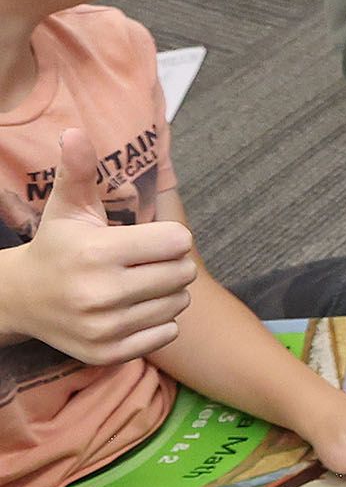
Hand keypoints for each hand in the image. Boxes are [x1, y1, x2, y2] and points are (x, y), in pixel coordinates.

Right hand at [0, 128, 193, 364]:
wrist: (21, 300)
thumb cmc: (58, 246)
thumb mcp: (67, 208)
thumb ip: (78, 171)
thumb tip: (75, 133)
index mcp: (97, 253)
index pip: (177, 242)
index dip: (168, 238)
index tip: (147, 239)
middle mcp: (101, 294)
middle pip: (183, 274)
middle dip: (171, 263)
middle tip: (144, 262)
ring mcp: (104, 328)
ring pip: (179, 304)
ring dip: (167, 292)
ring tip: (136, 284)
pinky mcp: (108, 354)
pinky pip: (166, 333)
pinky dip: (158, 320)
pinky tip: (131, 309)